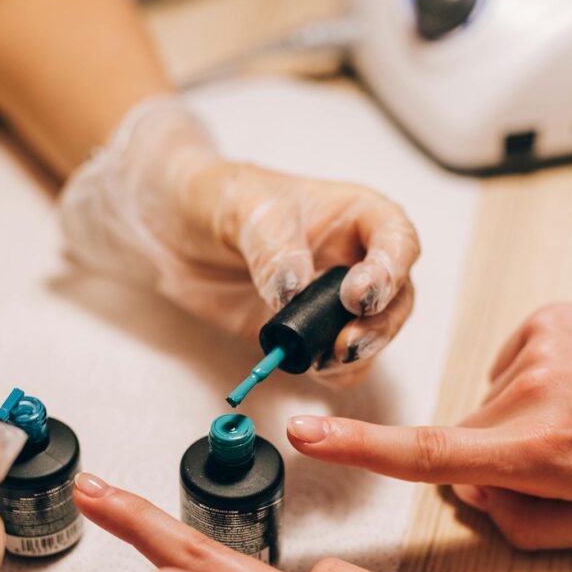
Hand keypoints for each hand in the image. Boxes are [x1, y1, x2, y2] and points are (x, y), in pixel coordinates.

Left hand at [61, 96, 418, 381]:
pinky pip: (338, 363)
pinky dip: (332, 374)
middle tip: (346, 343)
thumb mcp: (242, 209)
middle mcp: (355, 260)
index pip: (398, 241)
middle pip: (397, 298)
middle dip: (380, 325)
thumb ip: (271, 247)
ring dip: (358, 354)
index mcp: (356, 216)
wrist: (172, 229)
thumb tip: (293, 290)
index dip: (389, 270)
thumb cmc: (217, 198)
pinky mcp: (309, 335)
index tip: (357, 295)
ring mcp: (334, 302)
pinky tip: (309, 368)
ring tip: (323, 360)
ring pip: (375, 335)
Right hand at [288, 303, 571, 548]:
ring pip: (490, 400)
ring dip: (522, 415)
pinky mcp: (548, 317)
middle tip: (563, 462)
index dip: (359, 449)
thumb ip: (529, 524)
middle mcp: (530, 391)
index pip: (428, 454)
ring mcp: (537, 346)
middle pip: (464, 438)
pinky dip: (536, 379)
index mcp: (542, 451)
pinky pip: (512, 362)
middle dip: (494, 456)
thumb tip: (478, 496)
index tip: (306, 434)